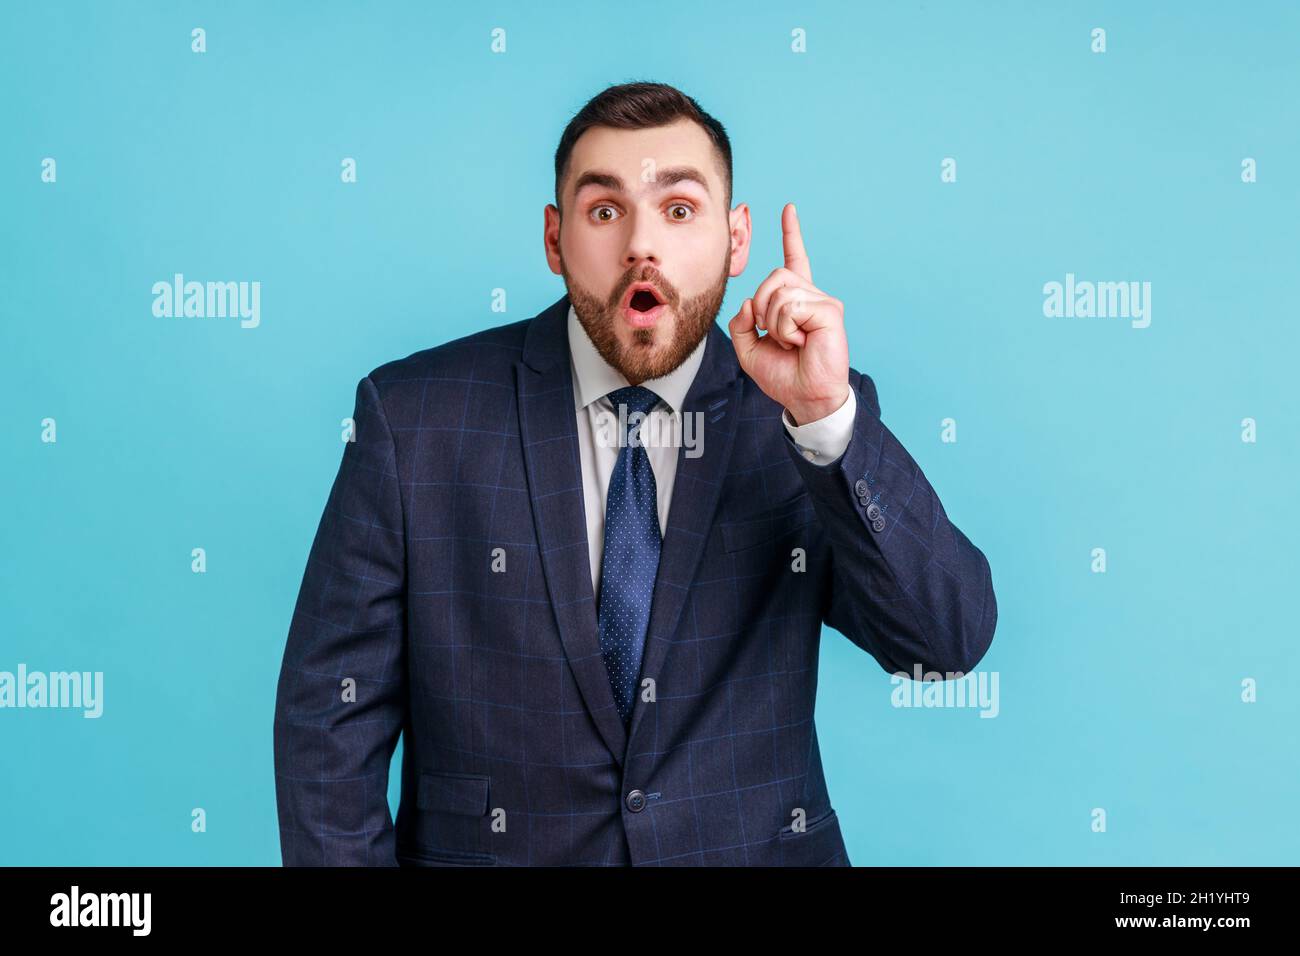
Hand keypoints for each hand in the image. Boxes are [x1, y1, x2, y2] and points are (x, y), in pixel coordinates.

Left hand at [728, 203, 849, 425]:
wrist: (804, 397)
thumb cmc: (783, 375)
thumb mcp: (748, 349)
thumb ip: (740, 324)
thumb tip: (748, 302)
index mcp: (794, 301)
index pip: (794, 259)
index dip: (791, 233)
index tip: (789, 208)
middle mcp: (811, 296)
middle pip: (774, 277)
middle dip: (762, 308)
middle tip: (775, 335)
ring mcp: (822, 301)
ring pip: (780, 292)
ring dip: (774, 322)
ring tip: (790, 341)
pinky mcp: (830, 311)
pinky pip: (792, 307)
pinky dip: (786, 328)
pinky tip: (800, 342)